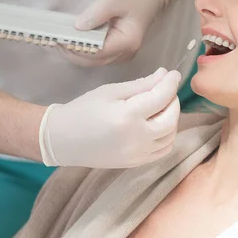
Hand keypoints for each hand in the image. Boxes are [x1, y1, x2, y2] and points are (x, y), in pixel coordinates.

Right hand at [38, 67, 181, 167]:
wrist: (63, 139)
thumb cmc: (83, 110)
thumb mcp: (110, 91)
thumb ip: (141, 84)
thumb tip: (164, 75)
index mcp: (127, 117)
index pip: (161, 97)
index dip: (170, 83)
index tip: (174, 74)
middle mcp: (136, 139)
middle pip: (171, 119)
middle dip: (173, 101)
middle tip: (166, 89)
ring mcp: (137, 154)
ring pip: (170, 136)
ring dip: (172, 118)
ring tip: (161, 105)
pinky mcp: (135, 163)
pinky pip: (162, 150)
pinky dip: (166, 135)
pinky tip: (157, 123)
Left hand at [62, 0, 179, 66]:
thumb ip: (97, 13)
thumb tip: (78, 27)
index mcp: (128, 42)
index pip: (97, 51)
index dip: (76, 47)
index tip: (57, 39)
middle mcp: (125, 54)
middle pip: (92, 60)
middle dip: (70, 52)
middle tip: (49, 41)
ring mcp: (120, 55)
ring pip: (91, 61)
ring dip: (72, 53)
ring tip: (52, 42)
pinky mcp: (114, 52)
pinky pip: (93, 56)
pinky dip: (78, 50)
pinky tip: (64, 42)